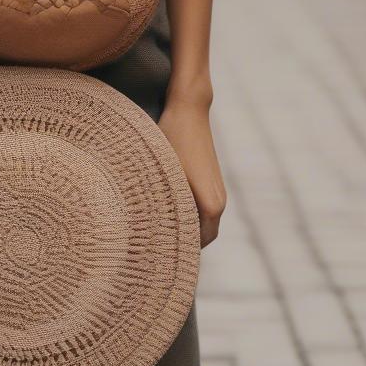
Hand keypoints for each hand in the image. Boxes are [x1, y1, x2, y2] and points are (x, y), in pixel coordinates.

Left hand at [157, 92, 226, 246]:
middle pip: (203, 235)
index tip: (158, 256)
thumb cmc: (171, 138)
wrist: (188, 109)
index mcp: (211, 206)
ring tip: (158, 229)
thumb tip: (145, 225)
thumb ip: (159, 201)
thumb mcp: (162, 171)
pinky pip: (203, 207)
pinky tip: (166, 208)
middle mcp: (219, 201)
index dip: (181, 252)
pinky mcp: (211, 180)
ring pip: (204, 220)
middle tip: (156, 247)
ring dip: (187, 226)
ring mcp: (217, 190)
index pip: (199, 243)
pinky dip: (189, 213)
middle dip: (185, 243)